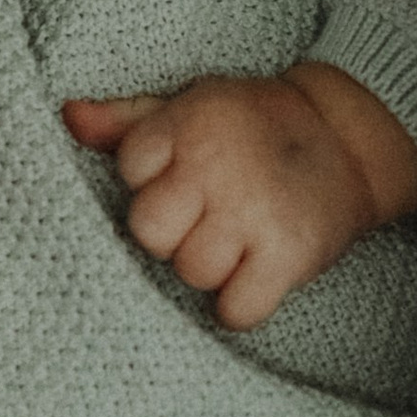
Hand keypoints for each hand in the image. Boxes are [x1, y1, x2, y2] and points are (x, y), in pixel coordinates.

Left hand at [62, 62, 416, 328]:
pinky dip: (241, 304)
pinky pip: (236, 310)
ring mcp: (253, 213)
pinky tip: (253, 274)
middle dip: (172, 233)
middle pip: (150, 232)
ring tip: (236, 239)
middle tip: (205, 217)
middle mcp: (217, 167)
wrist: (346, 140)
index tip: (181, 176)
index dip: (151, 182)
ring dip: (211, 267)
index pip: (131, 170)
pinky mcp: (289, 255)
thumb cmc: (252, 125)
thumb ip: (126, 120)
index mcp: (188, 124)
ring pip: (191, 273)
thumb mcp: (190, 105)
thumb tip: (69, 117)